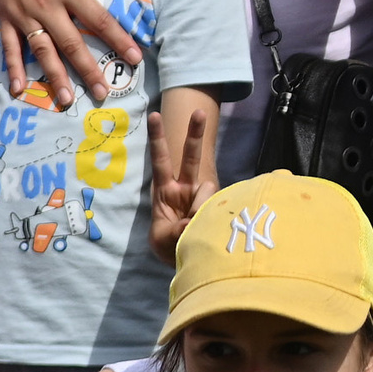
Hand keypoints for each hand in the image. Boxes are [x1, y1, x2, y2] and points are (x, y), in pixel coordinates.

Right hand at [0, 0, 143, 108]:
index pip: (99, 20)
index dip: (118, 40)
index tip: (134, 58)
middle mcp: (47, 6)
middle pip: (70, 43)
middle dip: (87, 69)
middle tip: (102, 93)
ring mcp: (24, 15)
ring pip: (42, 51)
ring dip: (54, 76)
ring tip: (67, 99)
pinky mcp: (6, 19)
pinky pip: (10, 47)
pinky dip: (13, 69)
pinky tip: (19, 90)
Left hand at [147, 104, 216, 262]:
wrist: (189, 260)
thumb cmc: (168, 247)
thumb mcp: (162, 240)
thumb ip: (176, 229)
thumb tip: (194, 219)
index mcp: (165, 191)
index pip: (160, 161)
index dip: (158, 139)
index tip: (154, 116)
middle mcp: (185, 188)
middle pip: (191, 156)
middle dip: (195, 134)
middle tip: (199, 111)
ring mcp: (203, 196)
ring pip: (206, 189)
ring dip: (199, 209)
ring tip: (192, 229)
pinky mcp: (218, 205)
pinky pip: (217, 206)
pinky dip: (212, 218)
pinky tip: (208, 229)